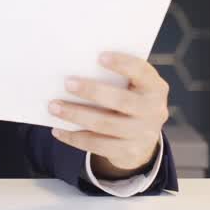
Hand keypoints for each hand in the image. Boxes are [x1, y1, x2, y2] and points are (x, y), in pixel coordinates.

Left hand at [48, 52, 168, 179]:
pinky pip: (97, 145)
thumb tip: (76, 66)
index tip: (99, 57)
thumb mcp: (132, 88)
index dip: (123, 64)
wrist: (143, 141)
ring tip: (54, 106)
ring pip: (105, 124)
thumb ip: (116, 78)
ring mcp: (143, 134)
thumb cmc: (129, 101)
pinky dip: (74, 137)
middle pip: (121, 100)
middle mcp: (154, 111)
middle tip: (67, 83)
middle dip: (92, 91)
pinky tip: (58, 130)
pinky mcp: (128, 152)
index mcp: (155, 87)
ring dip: (75, 115)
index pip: (142, 72)